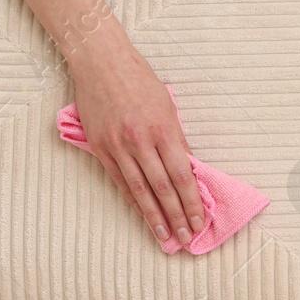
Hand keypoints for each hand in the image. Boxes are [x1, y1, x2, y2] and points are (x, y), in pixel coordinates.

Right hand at [69, 39, 204, 247]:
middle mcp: (140, 141)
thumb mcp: (167, 105)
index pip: (181, 175)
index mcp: (162, 129)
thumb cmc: (138, 79)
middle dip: (177, 215)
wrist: (101, 63)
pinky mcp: (100, 147)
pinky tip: (141, 214)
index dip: (191, 201)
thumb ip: (176, 138)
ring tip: (164, 236)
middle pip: (163, 188)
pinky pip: (119, 180)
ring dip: (154, 216)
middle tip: (186, 237)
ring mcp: (118, 146)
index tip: (199, 221)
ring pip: (140, 190)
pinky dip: (132, 200)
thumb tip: (186, 168)